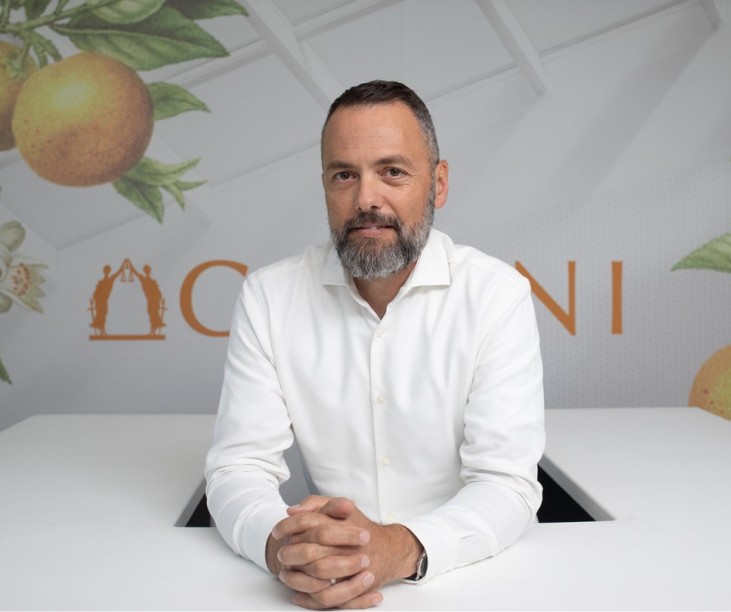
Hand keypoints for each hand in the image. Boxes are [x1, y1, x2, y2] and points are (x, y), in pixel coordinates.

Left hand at [268, 496, 421, 608]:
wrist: (390, 549)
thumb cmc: (361, 527)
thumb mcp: (341, 507)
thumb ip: (317, 503)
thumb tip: (292, 511)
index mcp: (343, 524)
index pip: (309, 524)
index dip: (288, 527)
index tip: (276, 532)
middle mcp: (349, 547)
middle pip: (311, 554)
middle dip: (291, 556)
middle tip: (281, 556)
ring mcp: (353, 570)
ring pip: (319, 581)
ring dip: (298, 580)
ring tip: (286, 575)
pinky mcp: (355, 588)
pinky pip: (329, 600)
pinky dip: (310, 600)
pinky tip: (298, 595)